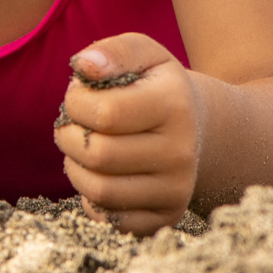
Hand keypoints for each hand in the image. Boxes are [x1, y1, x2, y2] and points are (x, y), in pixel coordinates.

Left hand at [55, 33, 202, 235]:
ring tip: (85, 148)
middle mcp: (181, 152)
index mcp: (174, 105)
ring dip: (76, 168)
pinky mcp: (168, 216)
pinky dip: (93, 200)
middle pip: (98, 155)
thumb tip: (85, 67)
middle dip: (70, 137)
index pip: (104, 114)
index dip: (76, 103)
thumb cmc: (157, 86)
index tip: (80, 98)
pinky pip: (112, 220)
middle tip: (76, 126)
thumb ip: (113, 51)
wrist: (202, 128)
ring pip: (100, 191)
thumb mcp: (143, 54)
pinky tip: (101, 175)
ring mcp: (178, 188)